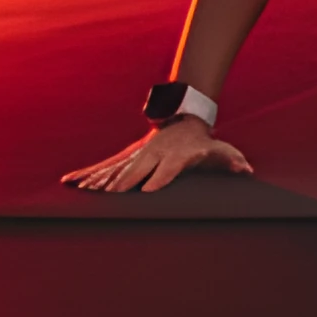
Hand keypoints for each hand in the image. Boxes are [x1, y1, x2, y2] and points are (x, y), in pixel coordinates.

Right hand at [62, 120, 254, 193]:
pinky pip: (103, 166)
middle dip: (123, 181)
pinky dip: (86, 174)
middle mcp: (153, 154)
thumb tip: (246, 169)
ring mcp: (137, 155)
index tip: (148, 190)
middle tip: (109, 195)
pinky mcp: (125, 157)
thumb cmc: (204, 144)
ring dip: (100, 179)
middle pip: (136, 169)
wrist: (184, 121)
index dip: (159, 178)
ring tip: (85, 191)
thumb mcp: (221, 151)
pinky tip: (69, 182)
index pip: (168, 168)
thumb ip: (232, 161)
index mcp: (176, 155)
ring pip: (116, 168)